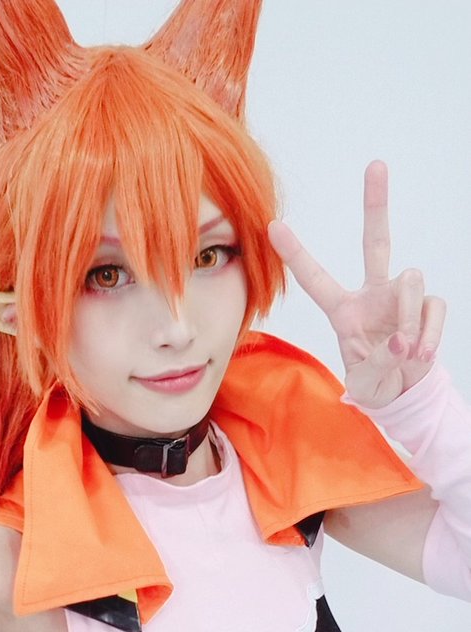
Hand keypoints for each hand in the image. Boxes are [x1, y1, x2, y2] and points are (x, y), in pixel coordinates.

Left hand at [267, 161, 446, 406]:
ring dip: (407, 318)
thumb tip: (400, 342)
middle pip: (377, 241)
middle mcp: (372, 295)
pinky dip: (428, 334)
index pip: (315, 279)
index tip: (273, 226)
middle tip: (376, 164)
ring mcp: (401, 298)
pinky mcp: (427, 306)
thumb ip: (376, 364)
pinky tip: (419, 355)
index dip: (295, 254)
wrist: (404, 393)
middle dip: (376, 204)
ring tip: (404, 352)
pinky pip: (432, 308)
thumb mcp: (363, 384)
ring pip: (410, 279)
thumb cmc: (374, 383)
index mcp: (343, 311)